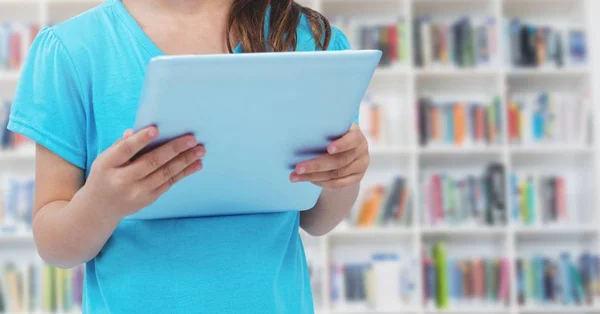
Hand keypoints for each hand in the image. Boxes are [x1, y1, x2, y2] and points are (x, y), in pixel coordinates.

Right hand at [82, 127, 204, 218]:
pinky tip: (196, 164)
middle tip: (192, 139)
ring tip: (200, 150)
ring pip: (164, 174)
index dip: (140, 140)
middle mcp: (122, 180)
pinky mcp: (149, 199)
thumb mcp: (106, 159)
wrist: (100, 208)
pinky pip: (169, 183)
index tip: (155, 129)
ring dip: (185, 161)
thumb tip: (140, 130)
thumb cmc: (105, 175)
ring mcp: (137, 192)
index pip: (125, 150)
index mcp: (107, 165)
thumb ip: (122, 145)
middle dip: (174, 149)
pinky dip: (184, 173)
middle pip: (151, 162)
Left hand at [290, 124, 368, 188]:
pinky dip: (322, 182)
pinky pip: (338, 184)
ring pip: (336, 174)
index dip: (342, 144)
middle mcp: (361, 149)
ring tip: (295, 176)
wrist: (346, 148)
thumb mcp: (332, 128)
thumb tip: (300, 133)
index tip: (328, 148)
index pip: (352, 139)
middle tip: (298, 168)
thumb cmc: (332, 134)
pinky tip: (309, 180)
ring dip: (314, 176)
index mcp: (356, 134)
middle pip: (340, 161)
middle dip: (317, 165)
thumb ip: (323, 130)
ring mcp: (361, 165)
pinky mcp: (357, 177)